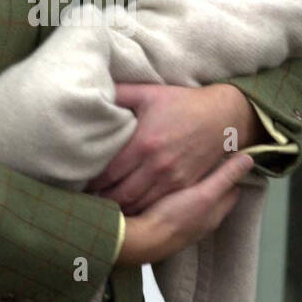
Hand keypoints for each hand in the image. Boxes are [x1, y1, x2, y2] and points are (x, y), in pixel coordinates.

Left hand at [85, 82, 260, 213]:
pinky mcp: (184, 185)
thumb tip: (94, 92)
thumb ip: (120, 94)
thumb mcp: (149, 93)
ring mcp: (172, 178)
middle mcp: (156, 164)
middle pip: (120, 193)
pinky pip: (157, 204)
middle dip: (102, 200)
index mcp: (143, 142)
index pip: (109, 172)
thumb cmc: (182, 103)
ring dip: (120, 209)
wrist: (222, 116)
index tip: (79, 186)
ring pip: (138, 203)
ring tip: (104, 209)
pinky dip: (141, 210)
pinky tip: (129, 209)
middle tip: (87, 202)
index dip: (92, 183)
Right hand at [116, 152, 254, 264]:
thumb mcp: (205, 194)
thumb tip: (249, 159)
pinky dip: (178, 194)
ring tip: (190, 170)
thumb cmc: (174, 218)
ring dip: (196, 187)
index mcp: (215, 213)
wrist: (141, 240)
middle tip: (211, 160)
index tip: (230, 158)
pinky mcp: (166, 223)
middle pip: (216, 197)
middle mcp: (202, 221)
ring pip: (196, 202)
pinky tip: (168, 186)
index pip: (233, 191)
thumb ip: (225, 177)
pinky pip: (178, 205)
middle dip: (216, 180)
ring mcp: (184, 224)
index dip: (233, 174)